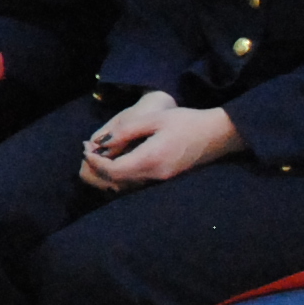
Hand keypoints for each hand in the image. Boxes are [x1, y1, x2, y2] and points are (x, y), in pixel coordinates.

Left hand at [80, 93, 244, 191]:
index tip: (85, 148)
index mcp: (150, 160)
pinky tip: (116, 159)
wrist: (218, 135)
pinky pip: (136, 182)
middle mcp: (154, 175)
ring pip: (125, 185)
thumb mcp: (154, 119)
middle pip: (116, 182)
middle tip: (87, 151)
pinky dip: (120, 174)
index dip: (95, 162)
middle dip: (97, 170)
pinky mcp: (164, 178)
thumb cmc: (187, 122)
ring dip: (107, 173)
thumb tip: (103, 141)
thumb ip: (127, 130)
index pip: (113, 171)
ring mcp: (161, 180)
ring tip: (97, 154)